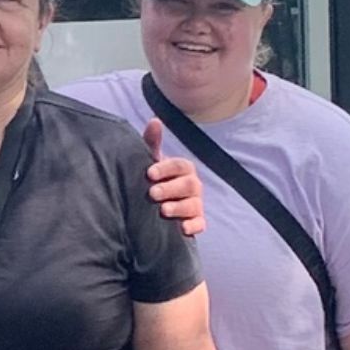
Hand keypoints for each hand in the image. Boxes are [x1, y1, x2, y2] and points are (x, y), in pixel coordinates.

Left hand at [143, 122, 206, 237]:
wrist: (154, 210)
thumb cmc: (154, 181)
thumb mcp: (151, 163)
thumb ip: (152, 143)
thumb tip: (155, 120)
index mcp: (183, 170)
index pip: (180, 165)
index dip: (166, 168)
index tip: (149, 173)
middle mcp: (193, 186)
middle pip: (188, 185)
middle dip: (171, 188)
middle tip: (152, 193)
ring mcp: (196, 205)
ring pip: (194, 205)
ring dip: (179, 207)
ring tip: (163, 210)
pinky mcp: (196, 223)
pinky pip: (200, 225)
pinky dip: (193, 226)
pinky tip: (182, 228)